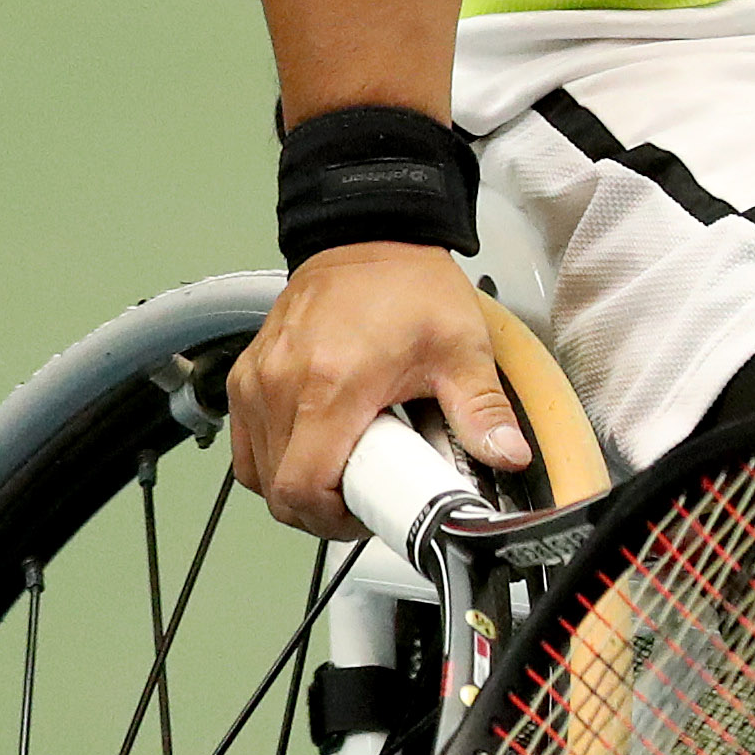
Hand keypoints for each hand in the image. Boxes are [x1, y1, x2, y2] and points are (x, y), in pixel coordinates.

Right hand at [227, 240, 536, 538]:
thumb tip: (507, 455)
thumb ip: (483, 409)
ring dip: (296, 486)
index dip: (332, 521)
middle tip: (362, 497)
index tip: (366, 514)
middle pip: (278, 490)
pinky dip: (273, 458)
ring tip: (342, 472)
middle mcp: (282, 384)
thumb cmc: (408, 285)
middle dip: (320, 509)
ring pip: (256, 471)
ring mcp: (258, 379)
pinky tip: (314, 448)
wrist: (370, 233)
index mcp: (330, 385)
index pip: (303, 489)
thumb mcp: (460, 348)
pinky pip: (247, 441)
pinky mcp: (247, 373)